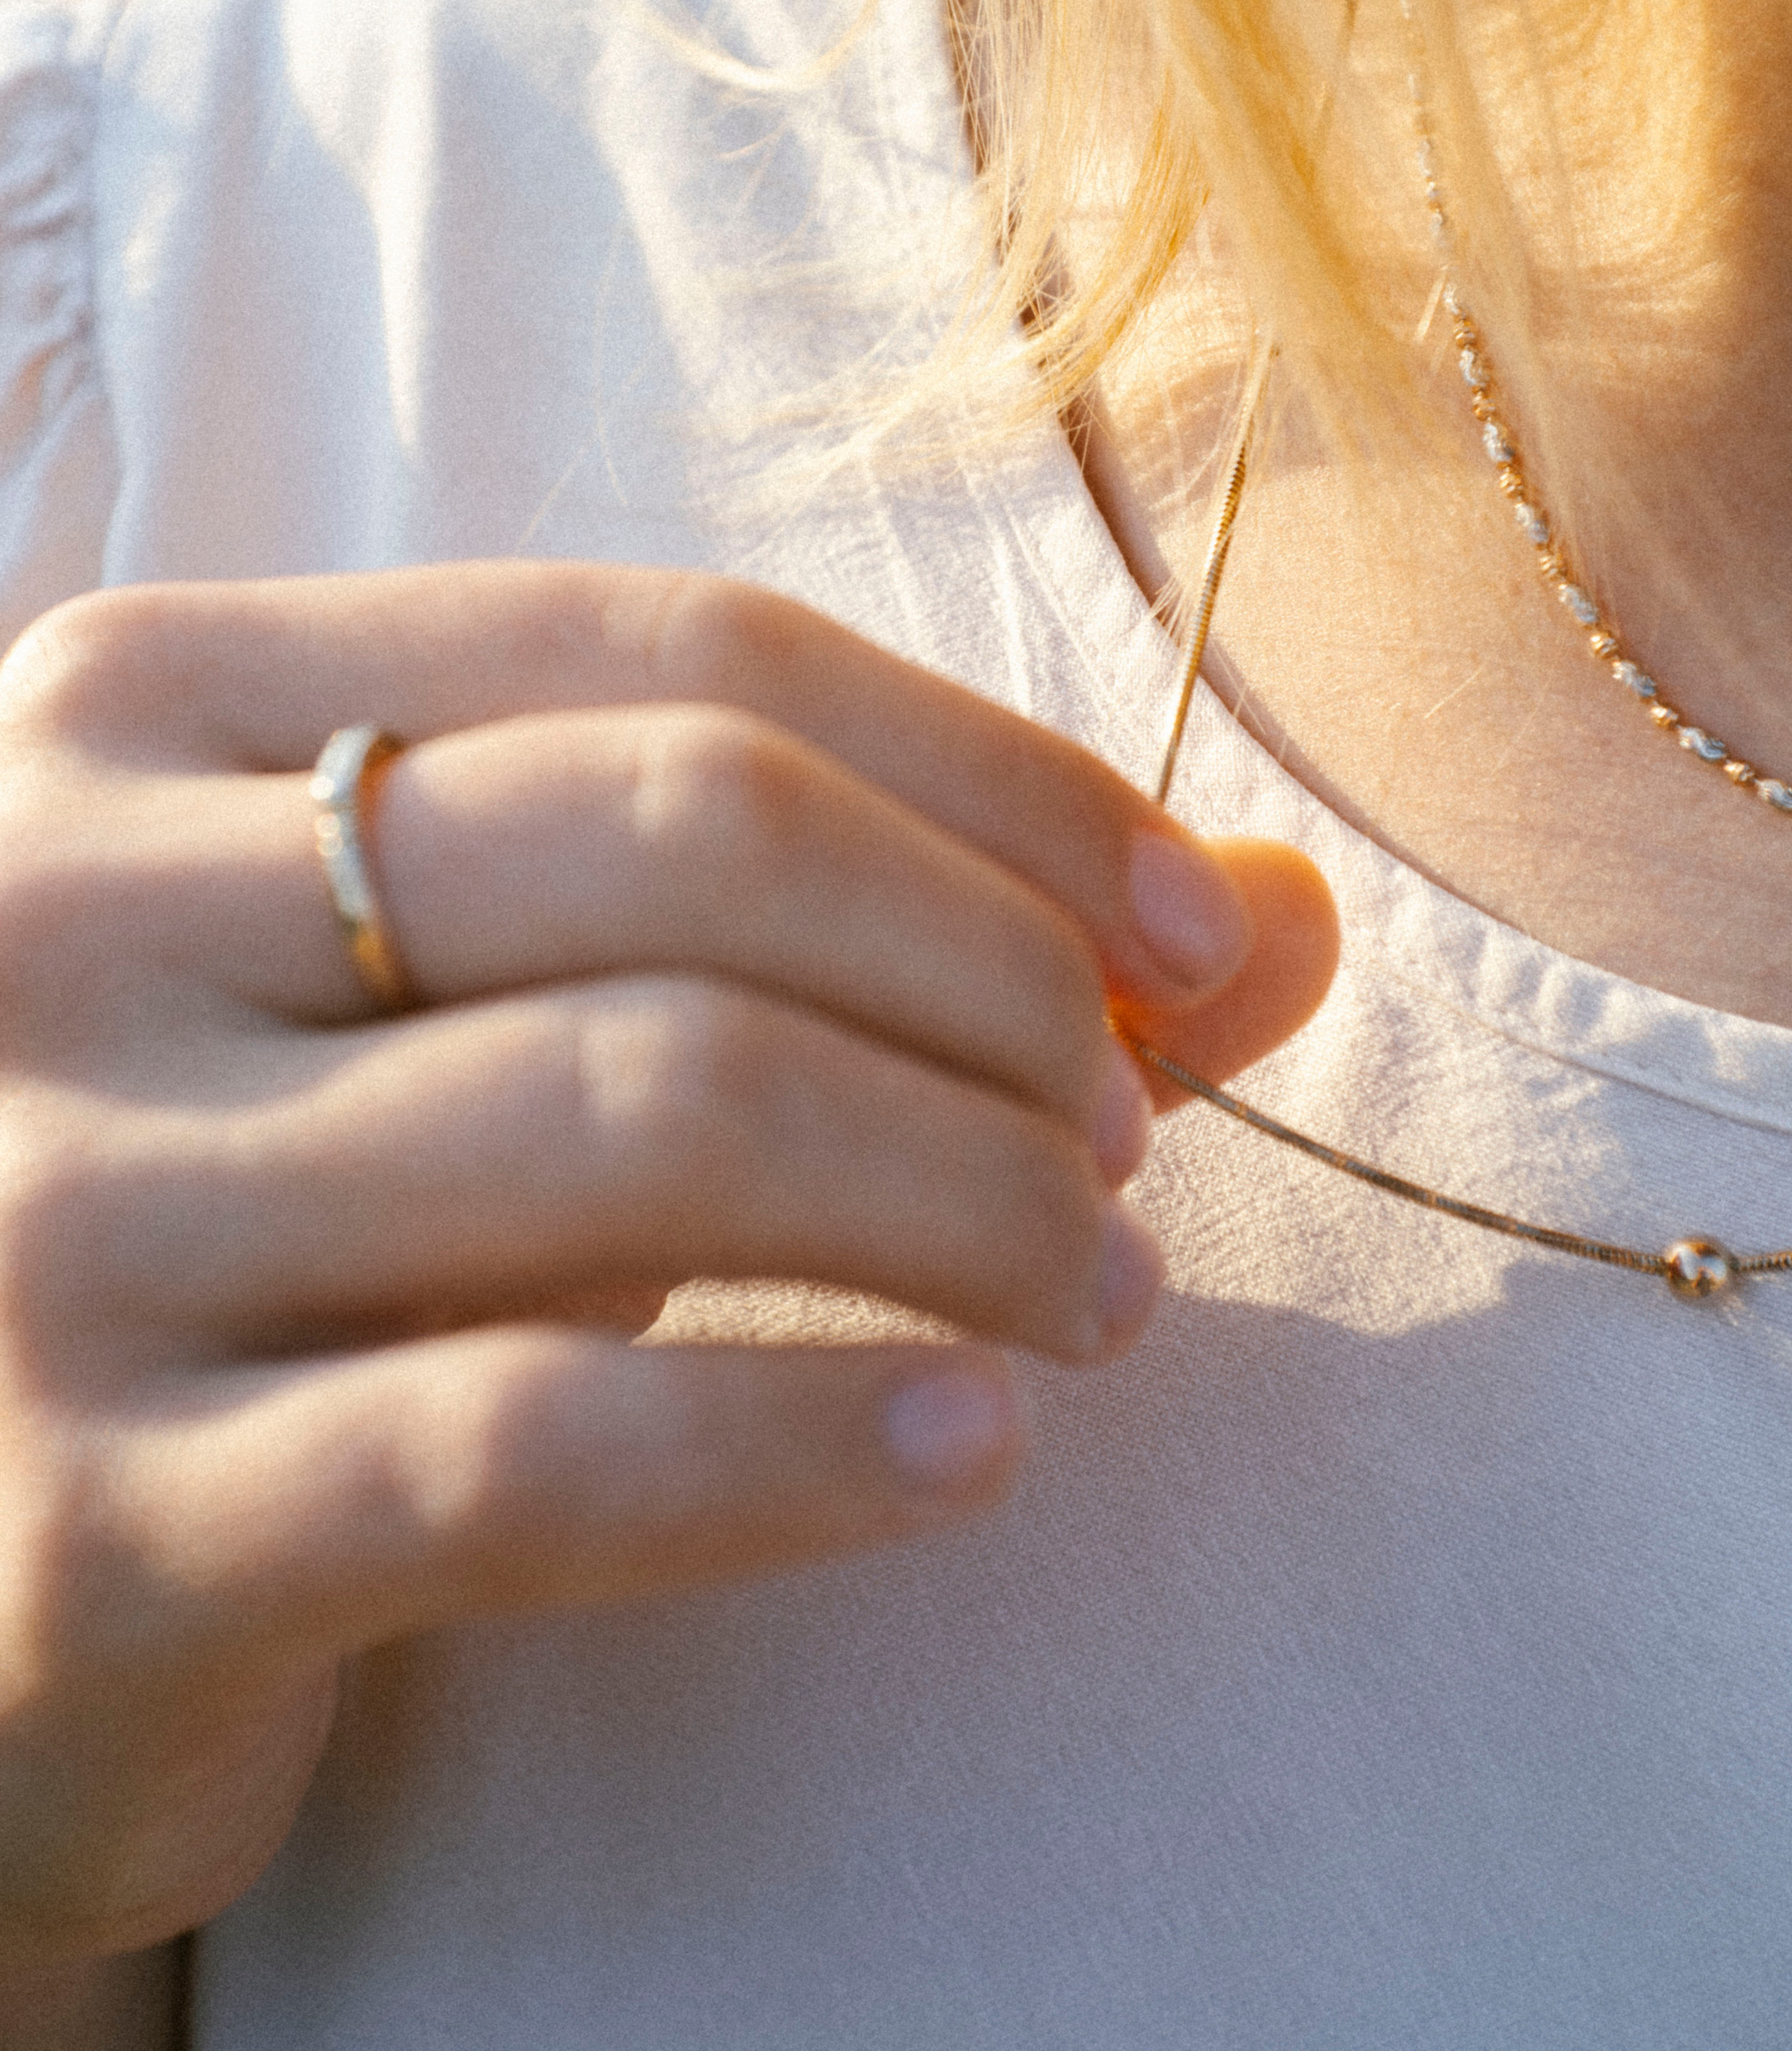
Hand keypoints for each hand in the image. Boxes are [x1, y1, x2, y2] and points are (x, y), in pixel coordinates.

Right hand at [0, 562, 1337, 1981]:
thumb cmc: (277, 1216)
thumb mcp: (490, 1009)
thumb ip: (853, 918)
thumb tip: (1277, 910)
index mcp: (152, 709)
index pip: (675, 654)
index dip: (991, 777)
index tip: (1192, 924)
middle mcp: (65, 913)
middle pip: (686, 843)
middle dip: (997, 978)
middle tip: (1128, 1130)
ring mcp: (50, 1214)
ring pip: (647, 1114)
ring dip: (966, 1198)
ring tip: (1095, 1287)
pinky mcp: (91, 1529)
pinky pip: (528, 1445)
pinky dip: (804, 1435)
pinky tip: (972, 1448)